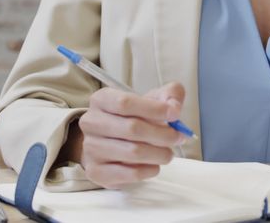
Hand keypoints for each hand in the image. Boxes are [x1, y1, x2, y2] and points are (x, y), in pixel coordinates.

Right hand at [73, 82, 187, 187]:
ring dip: (159, 154)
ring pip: (134, 152)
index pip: (126, 103)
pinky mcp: (97, 171)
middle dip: (163, 134)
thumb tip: (174, 108)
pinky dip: (150, 169)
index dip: (154, 109)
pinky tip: (154, 164)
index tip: (175, 114)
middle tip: (178, 137)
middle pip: (132, 128)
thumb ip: (168, 95)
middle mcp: (91, 123)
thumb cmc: (132, 118)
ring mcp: (91, 148)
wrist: (107, 143)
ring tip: (168, 153)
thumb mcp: (150, 100)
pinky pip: (130, 173)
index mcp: (101, 99)